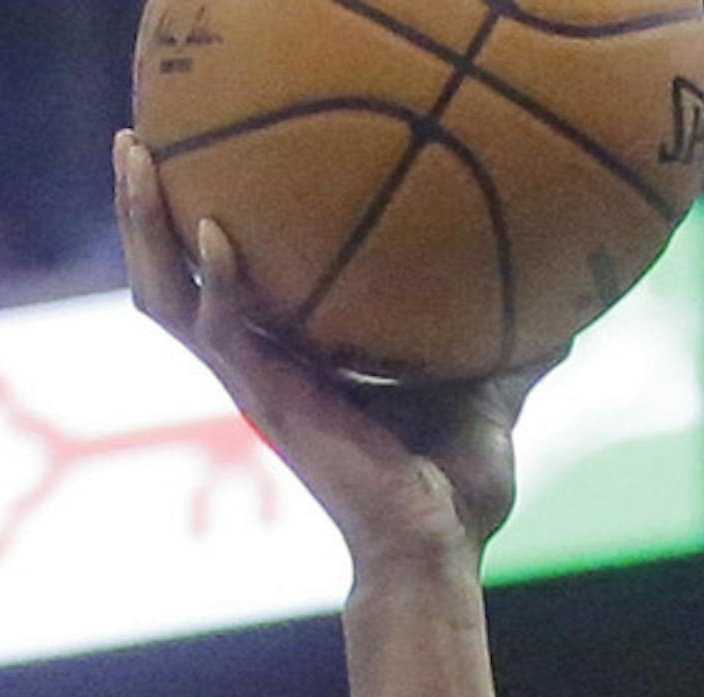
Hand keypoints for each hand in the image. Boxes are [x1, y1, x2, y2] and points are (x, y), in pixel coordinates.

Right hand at [116, 132, 533, 568]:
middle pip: (178, 276)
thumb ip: (513, 356)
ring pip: (169, 296)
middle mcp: (269, 365)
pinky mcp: (269, 402)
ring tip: (133, 157)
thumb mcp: (489, 398)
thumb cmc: (456, 491)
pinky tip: (213, 229)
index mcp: (305, 359)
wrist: (440, 550)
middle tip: (135, 139)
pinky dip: (213, 279)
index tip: (201, 158)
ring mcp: (261, 383)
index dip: (206, 223)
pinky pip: (220, 330)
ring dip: (144, 228)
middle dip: (148, 210)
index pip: (239, 280)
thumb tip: (570, 324)